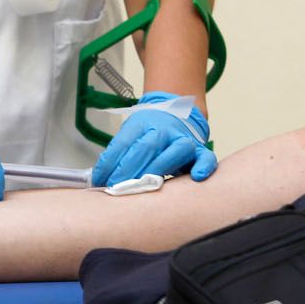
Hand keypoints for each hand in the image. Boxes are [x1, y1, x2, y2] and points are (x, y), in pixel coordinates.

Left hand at [92, 92, 217, 186]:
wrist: (176, 115)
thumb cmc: (149, 131)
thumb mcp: (129, 134)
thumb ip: (117, 154)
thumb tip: (98, 180)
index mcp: (142, 123)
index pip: (123, 142)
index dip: (109, 163)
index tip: (99, 181)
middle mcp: (164, 129)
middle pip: (146, 147)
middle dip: (129, 170)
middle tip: (116, 189)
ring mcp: (183, 139)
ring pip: (175, 151)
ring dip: (159, 169)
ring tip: (146, 186)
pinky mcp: (199, 150)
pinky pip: (206, 157)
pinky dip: (204, 166)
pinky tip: (196, 177)